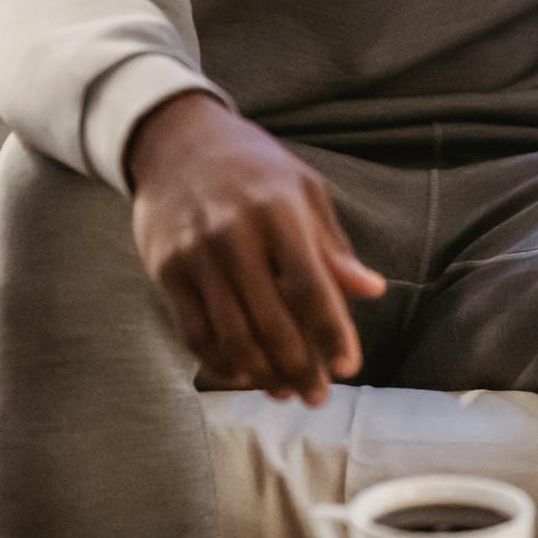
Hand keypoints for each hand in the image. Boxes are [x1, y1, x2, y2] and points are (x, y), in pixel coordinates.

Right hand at [127, 92, 386, 404]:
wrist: (177, 141)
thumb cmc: (255, 168)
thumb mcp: (304, 190)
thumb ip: (333, 246)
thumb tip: (372, 290)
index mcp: (278, 212)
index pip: (309, 285)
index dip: (330, 332)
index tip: (348, 368)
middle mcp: (233, 236)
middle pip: (269, 320)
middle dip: (298, 367)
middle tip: (318, 396)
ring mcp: (194, 256)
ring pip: (230, 334)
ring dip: (261, 374)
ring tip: (285, 392)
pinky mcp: (164, 271)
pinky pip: (194, 332)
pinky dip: (220, 362)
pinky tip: (244, 374)